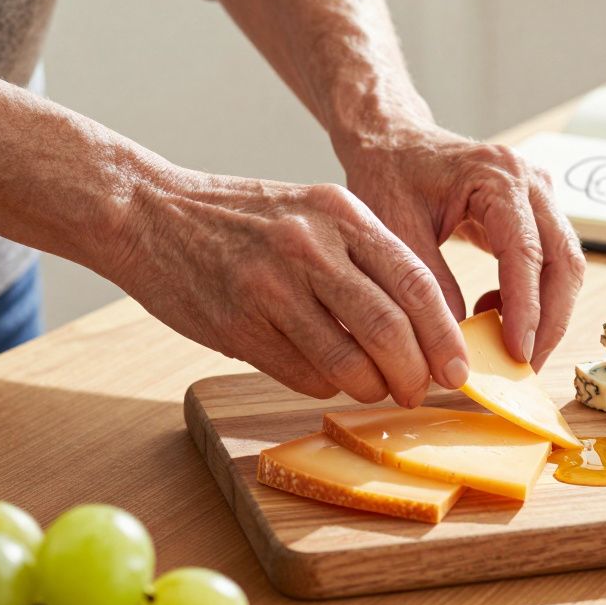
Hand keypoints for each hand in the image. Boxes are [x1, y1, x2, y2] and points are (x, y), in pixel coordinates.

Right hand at [102, 169, 469, 406]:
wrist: (147, 212)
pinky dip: (325, 386)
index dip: (444, 334)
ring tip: (376, 390)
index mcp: (339, 212)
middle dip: (416, 372)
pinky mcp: (237, 323)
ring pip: (349, 359)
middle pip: (389, 326)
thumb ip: (362, 258)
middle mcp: (310, 246)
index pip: (415, 282)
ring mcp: (270, 286)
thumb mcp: (311, 212)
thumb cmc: (240, 218)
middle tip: (421, 392)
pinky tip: (326, 378)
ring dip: (371, 387)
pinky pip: (302, 373)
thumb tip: (419, 326)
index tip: (458, 367)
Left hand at [343, 128, 585, 369]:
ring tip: (509, 346)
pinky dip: (533, 296)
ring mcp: (540, 195)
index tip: (517, 353)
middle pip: (564, 261)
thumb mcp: (395, 227)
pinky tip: (494, 312)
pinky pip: (551, 261)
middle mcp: (531, 181)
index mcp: (498, 177)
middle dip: (550, 320)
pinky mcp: (537, 211)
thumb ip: (427, 282)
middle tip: (525, 365)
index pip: (527, 252)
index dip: (526, 308)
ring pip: (565, 265)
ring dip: (547, 313)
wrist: (394, 140)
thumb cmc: (390, 174)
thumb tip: (458, 341)